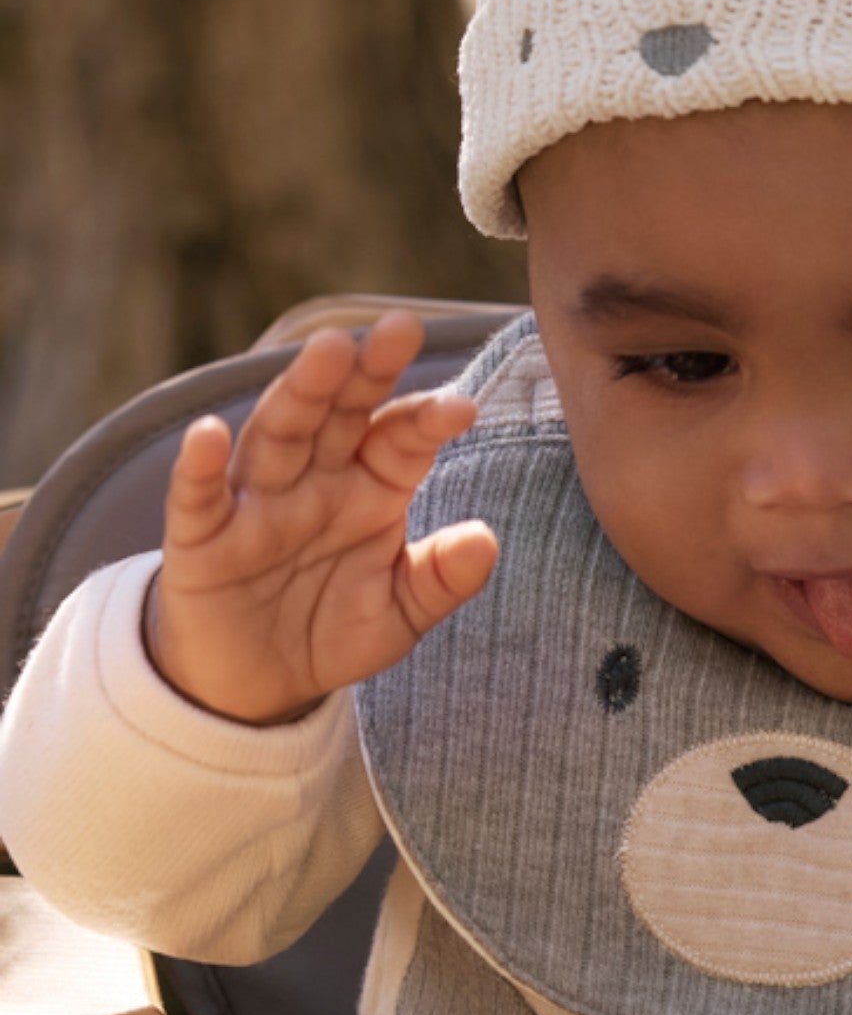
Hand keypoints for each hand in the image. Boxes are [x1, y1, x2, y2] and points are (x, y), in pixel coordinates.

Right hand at [145, 311, 498, 724]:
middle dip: (368, 370)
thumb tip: (487, 540)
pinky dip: (200, 467)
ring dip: (301, 391)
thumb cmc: (331, 630)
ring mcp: (256, 503)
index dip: (428, 419)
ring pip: (279, 434)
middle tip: (400, 328)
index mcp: (370, 487)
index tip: (461, 409)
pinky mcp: (202, 540)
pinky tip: (210, 433)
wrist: (254, 686)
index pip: (401, 437)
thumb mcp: (398, 613)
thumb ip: (441, 579)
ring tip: (329, 350)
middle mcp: (315, 479)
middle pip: (341, 413)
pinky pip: (199, 498)